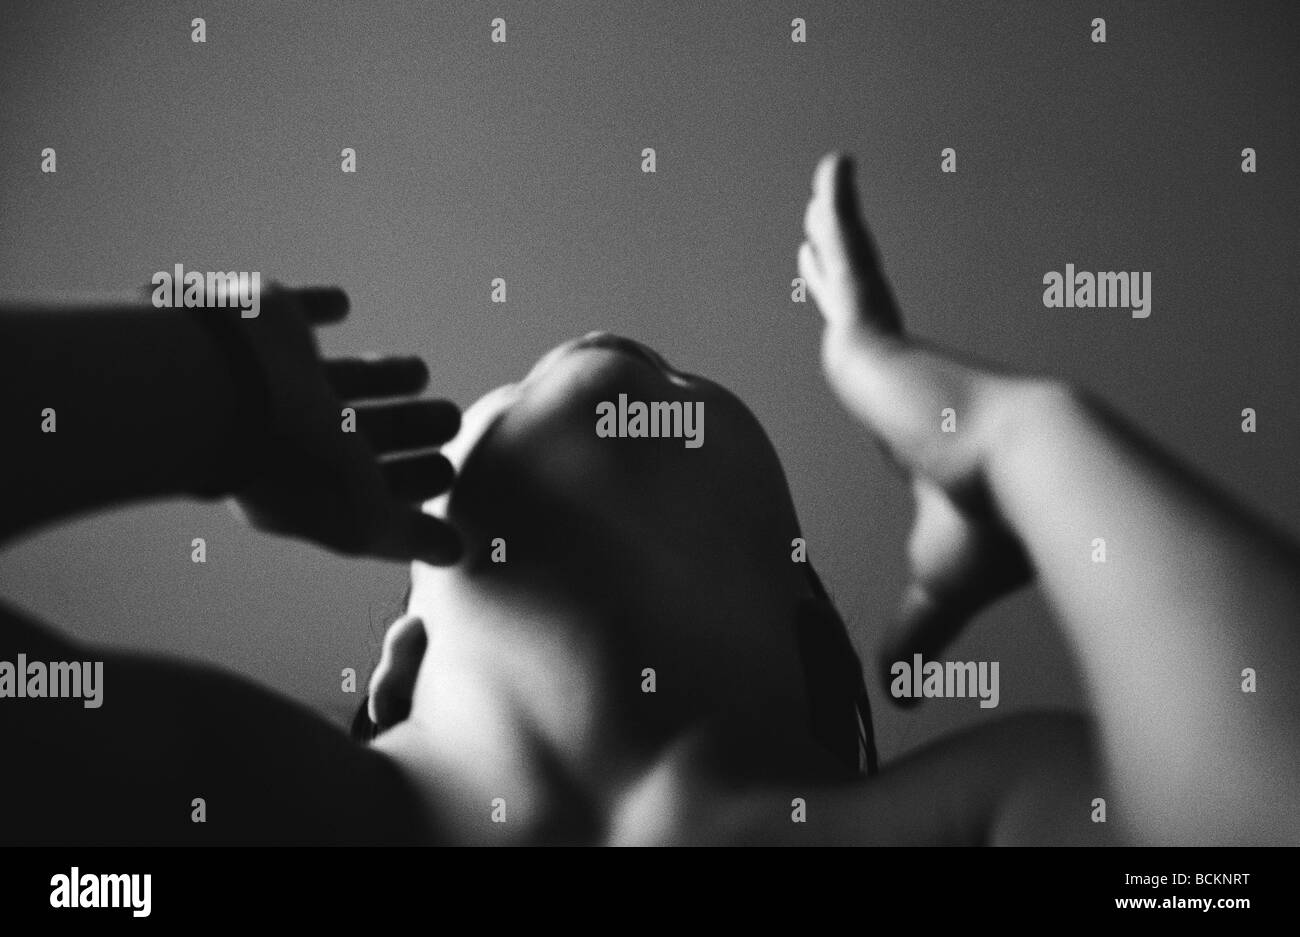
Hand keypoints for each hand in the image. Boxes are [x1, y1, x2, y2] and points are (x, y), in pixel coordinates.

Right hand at [225, 285, 461, 564]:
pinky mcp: (264, 318)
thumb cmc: (289, 459)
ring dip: (380, 375)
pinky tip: (337, 303)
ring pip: (336, 377)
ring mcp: (274, 374)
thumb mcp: (361, 511)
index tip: (446, 473)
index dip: (406, 482)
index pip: (366, 485)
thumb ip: (406, 533)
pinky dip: (317, 306)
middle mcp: (286, 429)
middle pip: (357, 431)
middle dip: (406, 427)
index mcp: (303, 479)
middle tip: (449, 419)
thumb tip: (454, 554)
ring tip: (419, 371)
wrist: (211, 379)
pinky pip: (295, 309)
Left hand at [798, 153, 1031, 684]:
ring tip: (823, 190)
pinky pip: (850, 257)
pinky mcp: (874, 332)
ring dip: (836, 236)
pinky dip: (841, 213)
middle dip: (840, 280)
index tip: (856, 339)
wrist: (1026, 481)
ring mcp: (887, 353)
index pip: (879, 382)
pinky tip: (831, 172)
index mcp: (906, 427)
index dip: (866, 356)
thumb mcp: (932, 588)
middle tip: (819, 244)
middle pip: (860, 318)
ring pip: (850, 280)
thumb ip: (912, 634)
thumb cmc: (990, 531)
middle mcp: (899, 381)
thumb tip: (899, 696)